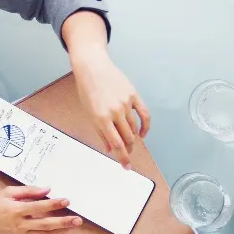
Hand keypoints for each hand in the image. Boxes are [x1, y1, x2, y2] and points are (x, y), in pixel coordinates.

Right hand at [0, 186, 81, 233]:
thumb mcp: (6, 193)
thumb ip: (27, 191)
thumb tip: (46, 189)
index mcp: (16, 210)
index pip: (39, 207)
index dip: (53, 204)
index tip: (66, 201)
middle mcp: (21, 224)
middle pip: (46, 224)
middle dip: (64, 222)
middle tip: (78, 219)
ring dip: (61, 231)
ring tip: (73, 226)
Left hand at [64, 11, 149, 167]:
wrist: (92, 66)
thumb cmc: (87, 88)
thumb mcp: (89, 113)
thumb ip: (101, 132)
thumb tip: (109, 148)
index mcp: (101, 117)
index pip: (116, 144)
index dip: (123, 158)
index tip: (127, 166)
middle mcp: (114, 111)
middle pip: (128, 138)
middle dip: (129, 148)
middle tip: (127, 152)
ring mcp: (125, 103)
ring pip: (135, 128)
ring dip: (134, 138)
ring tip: (132, 141)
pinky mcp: (133, 96)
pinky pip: (144, 115)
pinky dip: (146, 126)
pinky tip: (143, 133)